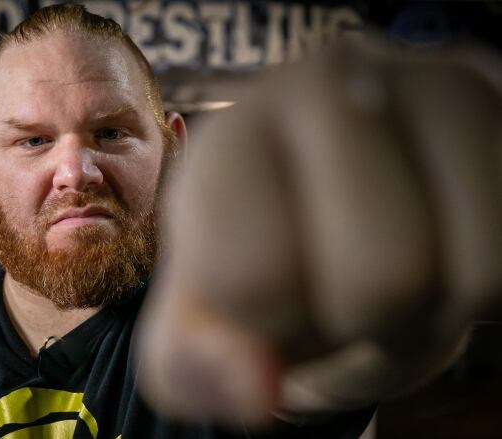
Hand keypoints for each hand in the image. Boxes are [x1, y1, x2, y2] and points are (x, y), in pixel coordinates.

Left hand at [135, 38, 501, 426]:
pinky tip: (447, 249)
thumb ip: (195, 364)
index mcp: (234, 137)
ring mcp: (434, 84)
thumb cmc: (268, 256)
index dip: (267, 326)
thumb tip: (256, 391)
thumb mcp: (203, 317)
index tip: (263, 295)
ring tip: (399, 274)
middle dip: (362, 328)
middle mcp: (329, 84)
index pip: (252, 275)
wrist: (342, 193)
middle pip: (380, 281)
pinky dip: (484, 292)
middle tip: (343, 294)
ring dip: (434, 315)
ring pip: (474, 275)